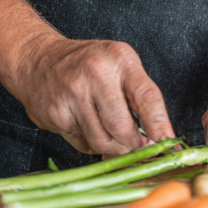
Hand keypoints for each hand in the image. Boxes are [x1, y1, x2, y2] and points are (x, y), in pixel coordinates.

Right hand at [6, 36, 175, 154]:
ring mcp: (73, 94)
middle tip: (138, 148)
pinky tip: (86, 126)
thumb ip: (138, 95)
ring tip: (112, 136)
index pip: (147, 97)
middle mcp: (97, 74)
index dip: (160, 125)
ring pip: (102, 141)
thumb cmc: (87, 64)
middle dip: (133, 145)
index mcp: (120, 59)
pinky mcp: (56, 114)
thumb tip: (158, 137)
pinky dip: (90, 143)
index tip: (169, 144)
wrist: (38, 60)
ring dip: (112, 148)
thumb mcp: (119, 64)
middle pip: (123, 128)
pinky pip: (82, 144)